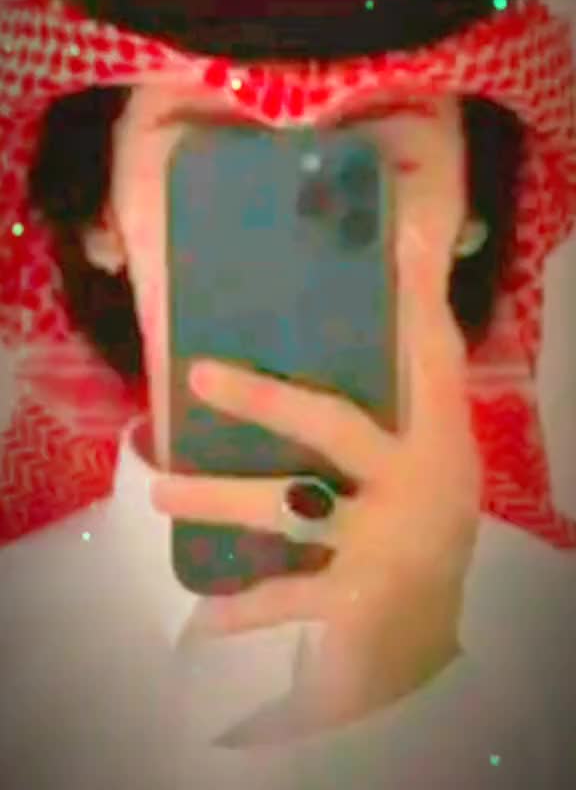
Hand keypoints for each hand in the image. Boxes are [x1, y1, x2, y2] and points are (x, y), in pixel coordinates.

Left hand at [150, 212, 480, 738]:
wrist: (431, 640)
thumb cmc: (425, 536)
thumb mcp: (428, 470)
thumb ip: (399, 415)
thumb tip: (356, 337)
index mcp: (441, 442)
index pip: (432, 361)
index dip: (416, 306)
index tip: (397, 248)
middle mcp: (418, 483)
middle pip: (332, 425)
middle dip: (265, 398)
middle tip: (198, 373)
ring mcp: (385, 543)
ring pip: (287, 504)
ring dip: (218, 496)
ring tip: (158, 490)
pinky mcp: (354, 600)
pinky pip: (283, 597)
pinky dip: (241, 608)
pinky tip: (198, 617)